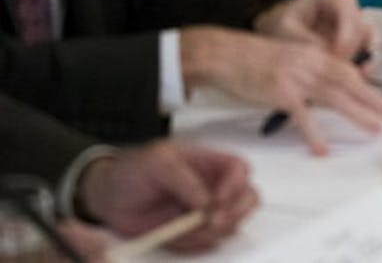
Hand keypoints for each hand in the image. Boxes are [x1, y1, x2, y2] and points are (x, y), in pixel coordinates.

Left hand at [78, 142, 257, 251]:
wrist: (108, 199)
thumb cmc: (132, 171)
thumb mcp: (157, 163)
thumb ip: (184, 179)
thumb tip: (207, 202)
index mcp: (209, 163)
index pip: (240, 169)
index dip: (236, 184)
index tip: (219, 199)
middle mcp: (213, 187)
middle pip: (247, 197)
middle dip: (235, 212)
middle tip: (214, 223)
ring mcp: (205, 211)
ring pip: (232, 224)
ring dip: (214, 231)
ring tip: (186, 229)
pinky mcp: (192, 233)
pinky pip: (207, 242)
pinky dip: (196, 243)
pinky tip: (175, 236)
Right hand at [180, 26, 381, 155]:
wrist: (227, 53)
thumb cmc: (256, 58)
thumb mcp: (292, 58)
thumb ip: (312, 72)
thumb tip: (329, 91)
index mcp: (316, 55)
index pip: (348, 71)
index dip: (367, 86)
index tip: (381, 100)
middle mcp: (312, 64)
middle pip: (350, 82)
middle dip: (374, 99)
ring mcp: (298, 78)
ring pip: (335, 97)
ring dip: (358, 114)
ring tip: (375, 128)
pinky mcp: (281, 93)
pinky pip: (302, 117)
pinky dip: (313, 133)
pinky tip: (322, 148)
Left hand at [252, 0, 371, 61]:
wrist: (277, 35)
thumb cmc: (280, 28)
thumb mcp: (286, 34)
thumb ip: (308, 43)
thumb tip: (330, 58)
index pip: (346, 7)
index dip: (344, 32)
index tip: (334, 55)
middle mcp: (345, 2)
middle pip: (358, 22)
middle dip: (349, 48)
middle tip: (334, 68)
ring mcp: (353, 17)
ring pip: (367, 35)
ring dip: (357, 55)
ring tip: (342, 73)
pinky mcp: (357, 34)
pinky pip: (370, 46)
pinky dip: (366, 60)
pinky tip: (358, 73)